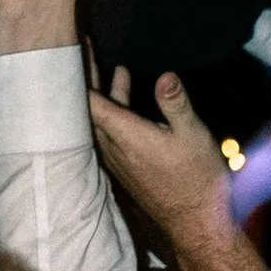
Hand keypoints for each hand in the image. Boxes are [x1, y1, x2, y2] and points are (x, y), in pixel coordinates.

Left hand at [91, 65, 229, 243]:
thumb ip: (175, 103)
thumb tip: (165, 75)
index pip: (89, 100)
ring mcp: (118, 158)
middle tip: (84, 49)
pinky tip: (128, 97)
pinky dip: (114, 109)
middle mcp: (113, 147)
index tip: (73, 48)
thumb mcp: (192, 135)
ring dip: (104, 93)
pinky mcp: (126, 166)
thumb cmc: (197, 178)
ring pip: (101, 120)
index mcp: (124, 135)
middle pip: (90, 107)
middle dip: (88, 77)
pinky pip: (110, 131)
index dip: (79, 73)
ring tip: (113, 69)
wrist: (197, 222)